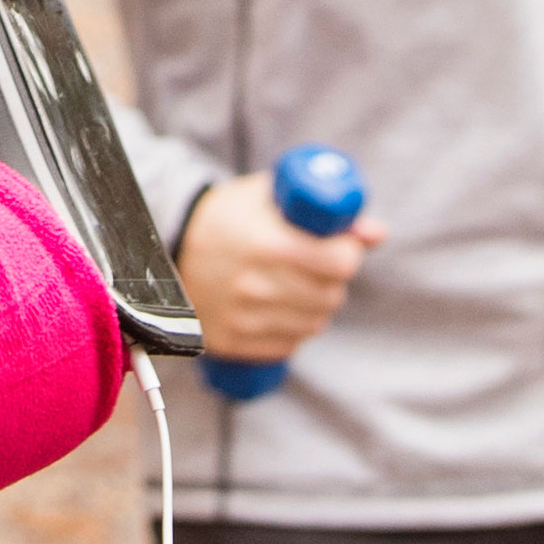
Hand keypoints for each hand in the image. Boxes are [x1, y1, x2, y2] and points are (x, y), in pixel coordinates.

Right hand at [177, 179, 374, 363]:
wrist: (166, 248)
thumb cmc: (228, 217)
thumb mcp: (269, 199)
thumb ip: (324, 214)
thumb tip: (377, 233)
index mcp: (268, 243)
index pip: (340, 263)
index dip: (348, 253)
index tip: (340, 246)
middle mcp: (255, 285)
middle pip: (331, 296)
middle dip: (333, 280)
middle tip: (319, 265)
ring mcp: (243, 318)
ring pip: (314, 323)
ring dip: (316, 306)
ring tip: (297, 285)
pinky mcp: (232, 343)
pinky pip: (288, 345)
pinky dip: (292, 329)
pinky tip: (279, 308)